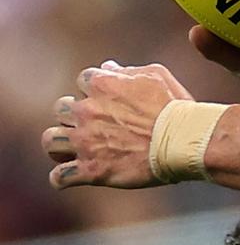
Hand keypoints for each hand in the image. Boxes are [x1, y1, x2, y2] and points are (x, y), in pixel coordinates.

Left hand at [42, 61, 191, 189]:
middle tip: (93, 123)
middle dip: (74, 115)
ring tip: (73, 148)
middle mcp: (87, 111)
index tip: (109, 98)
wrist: (184, 141)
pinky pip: (59, 177)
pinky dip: (64, 177)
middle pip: (61, 108)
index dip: (96, 89)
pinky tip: (74, 174)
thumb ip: (128, 71)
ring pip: (50, 140)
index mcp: (102, 85)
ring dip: (60, 143)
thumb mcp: (157, 75)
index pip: (84, 80)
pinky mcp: (90, 170)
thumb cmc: (175, 107)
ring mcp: (85, 141)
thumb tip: (108, 68)